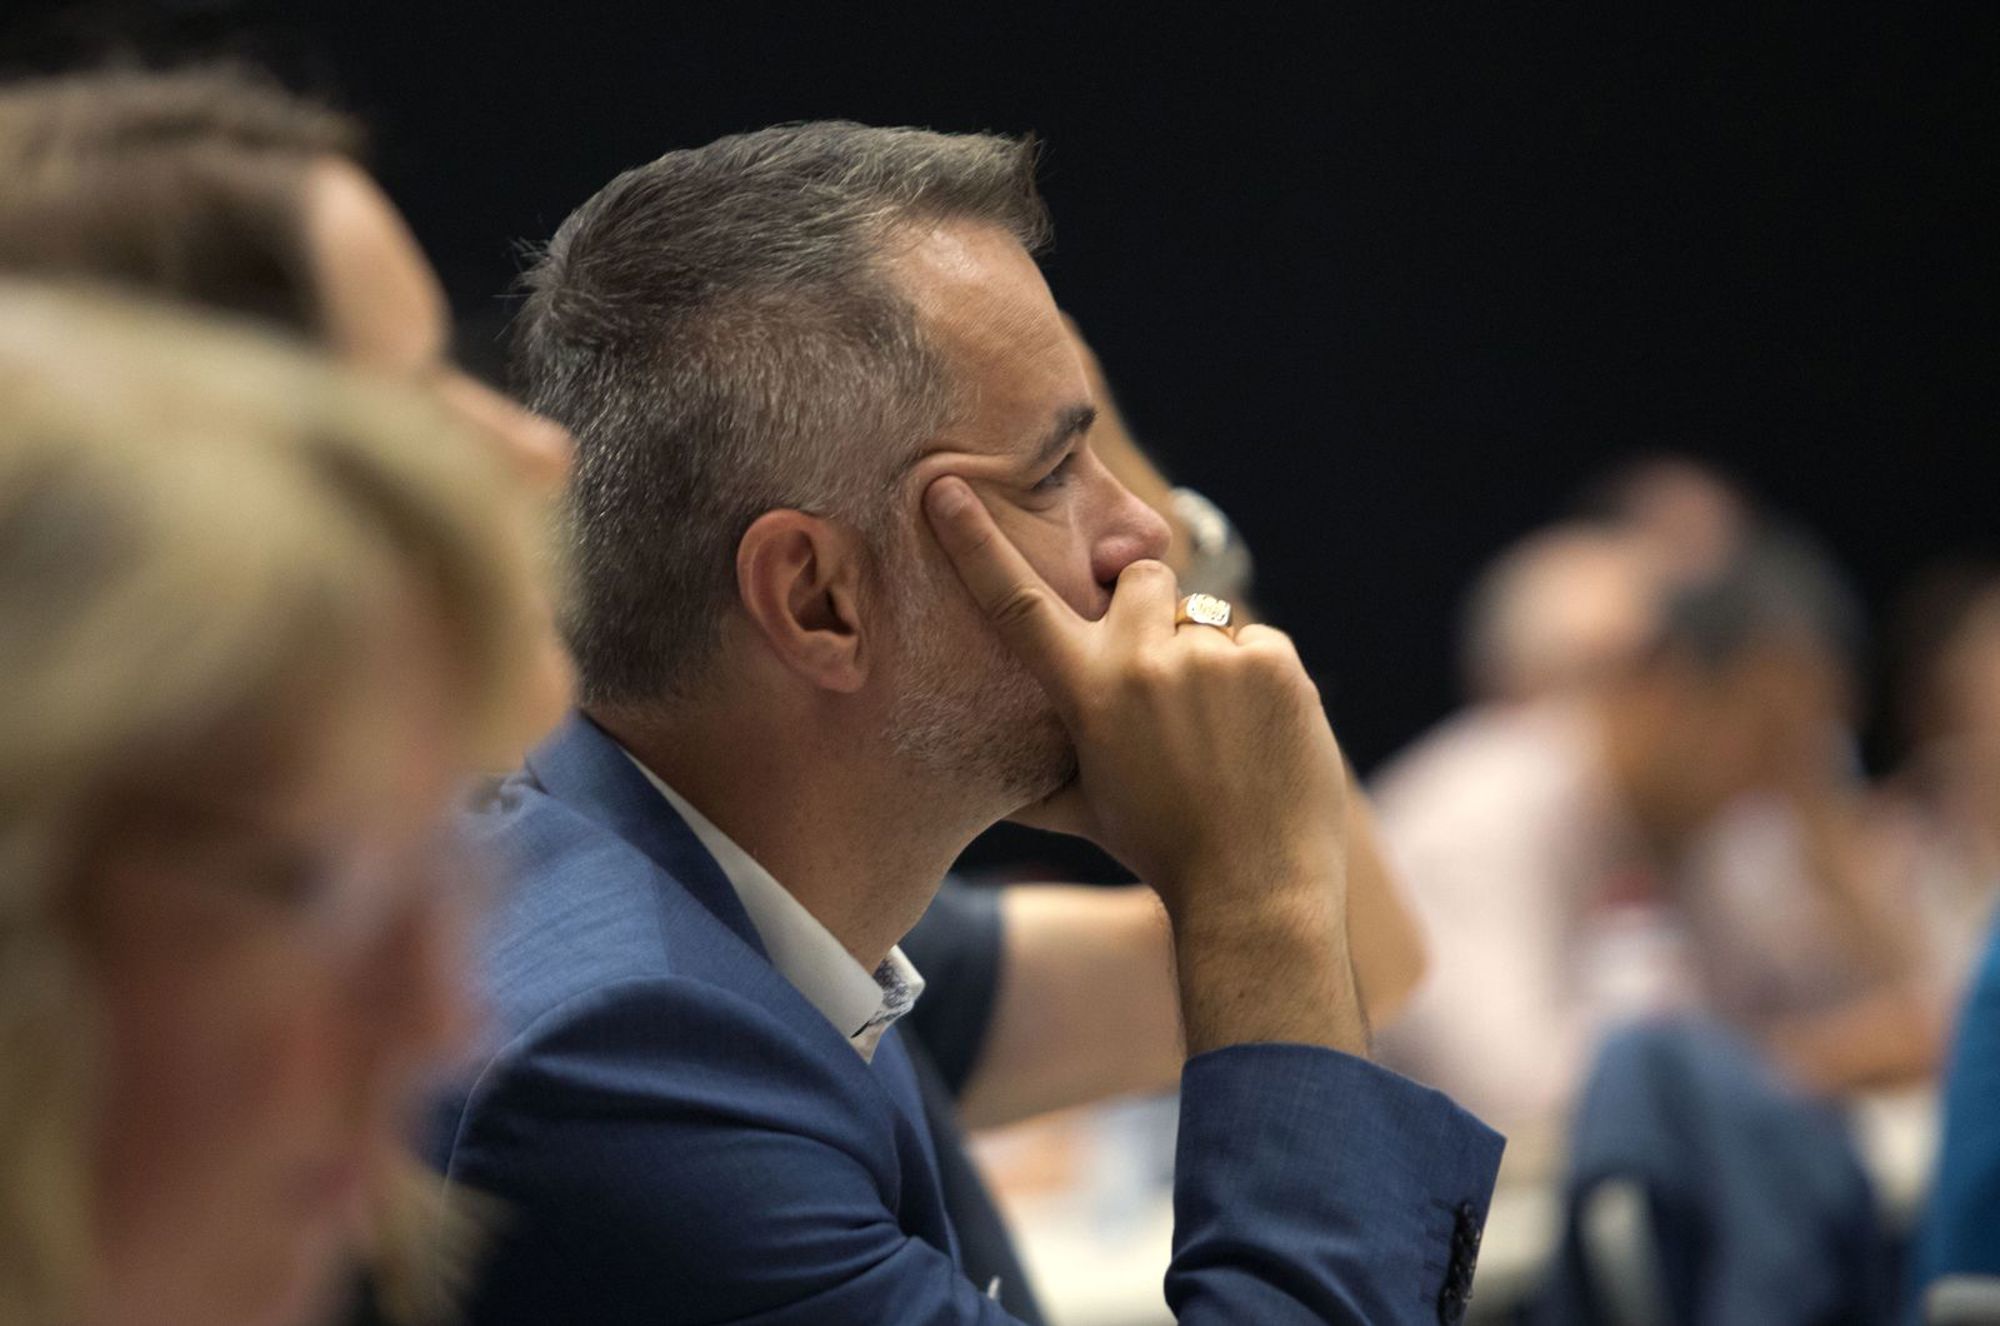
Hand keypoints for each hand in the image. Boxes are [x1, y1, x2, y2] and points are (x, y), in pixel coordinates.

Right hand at [922, 477, 1346, 926]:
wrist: (1256, 891)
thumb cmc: (1162, 853)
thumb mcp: (1084, 812)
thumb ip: (1035, 781)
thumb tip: (985, 791)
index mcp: (1085, 692)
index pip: (1017, 604)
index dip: (976, 543)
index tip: (947, 487)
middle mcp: (1143, 661)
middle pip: (1140, 577)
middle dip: (1149, 608)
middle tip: (1167, 679)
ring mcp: (1212, 656)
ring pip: (1207, 618)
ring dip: (1211, 659)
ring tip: (1222, 733)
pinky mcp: (1274, 660)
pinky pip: (1261, 643)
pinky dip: (1263, 681)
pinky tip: (1261, 736)